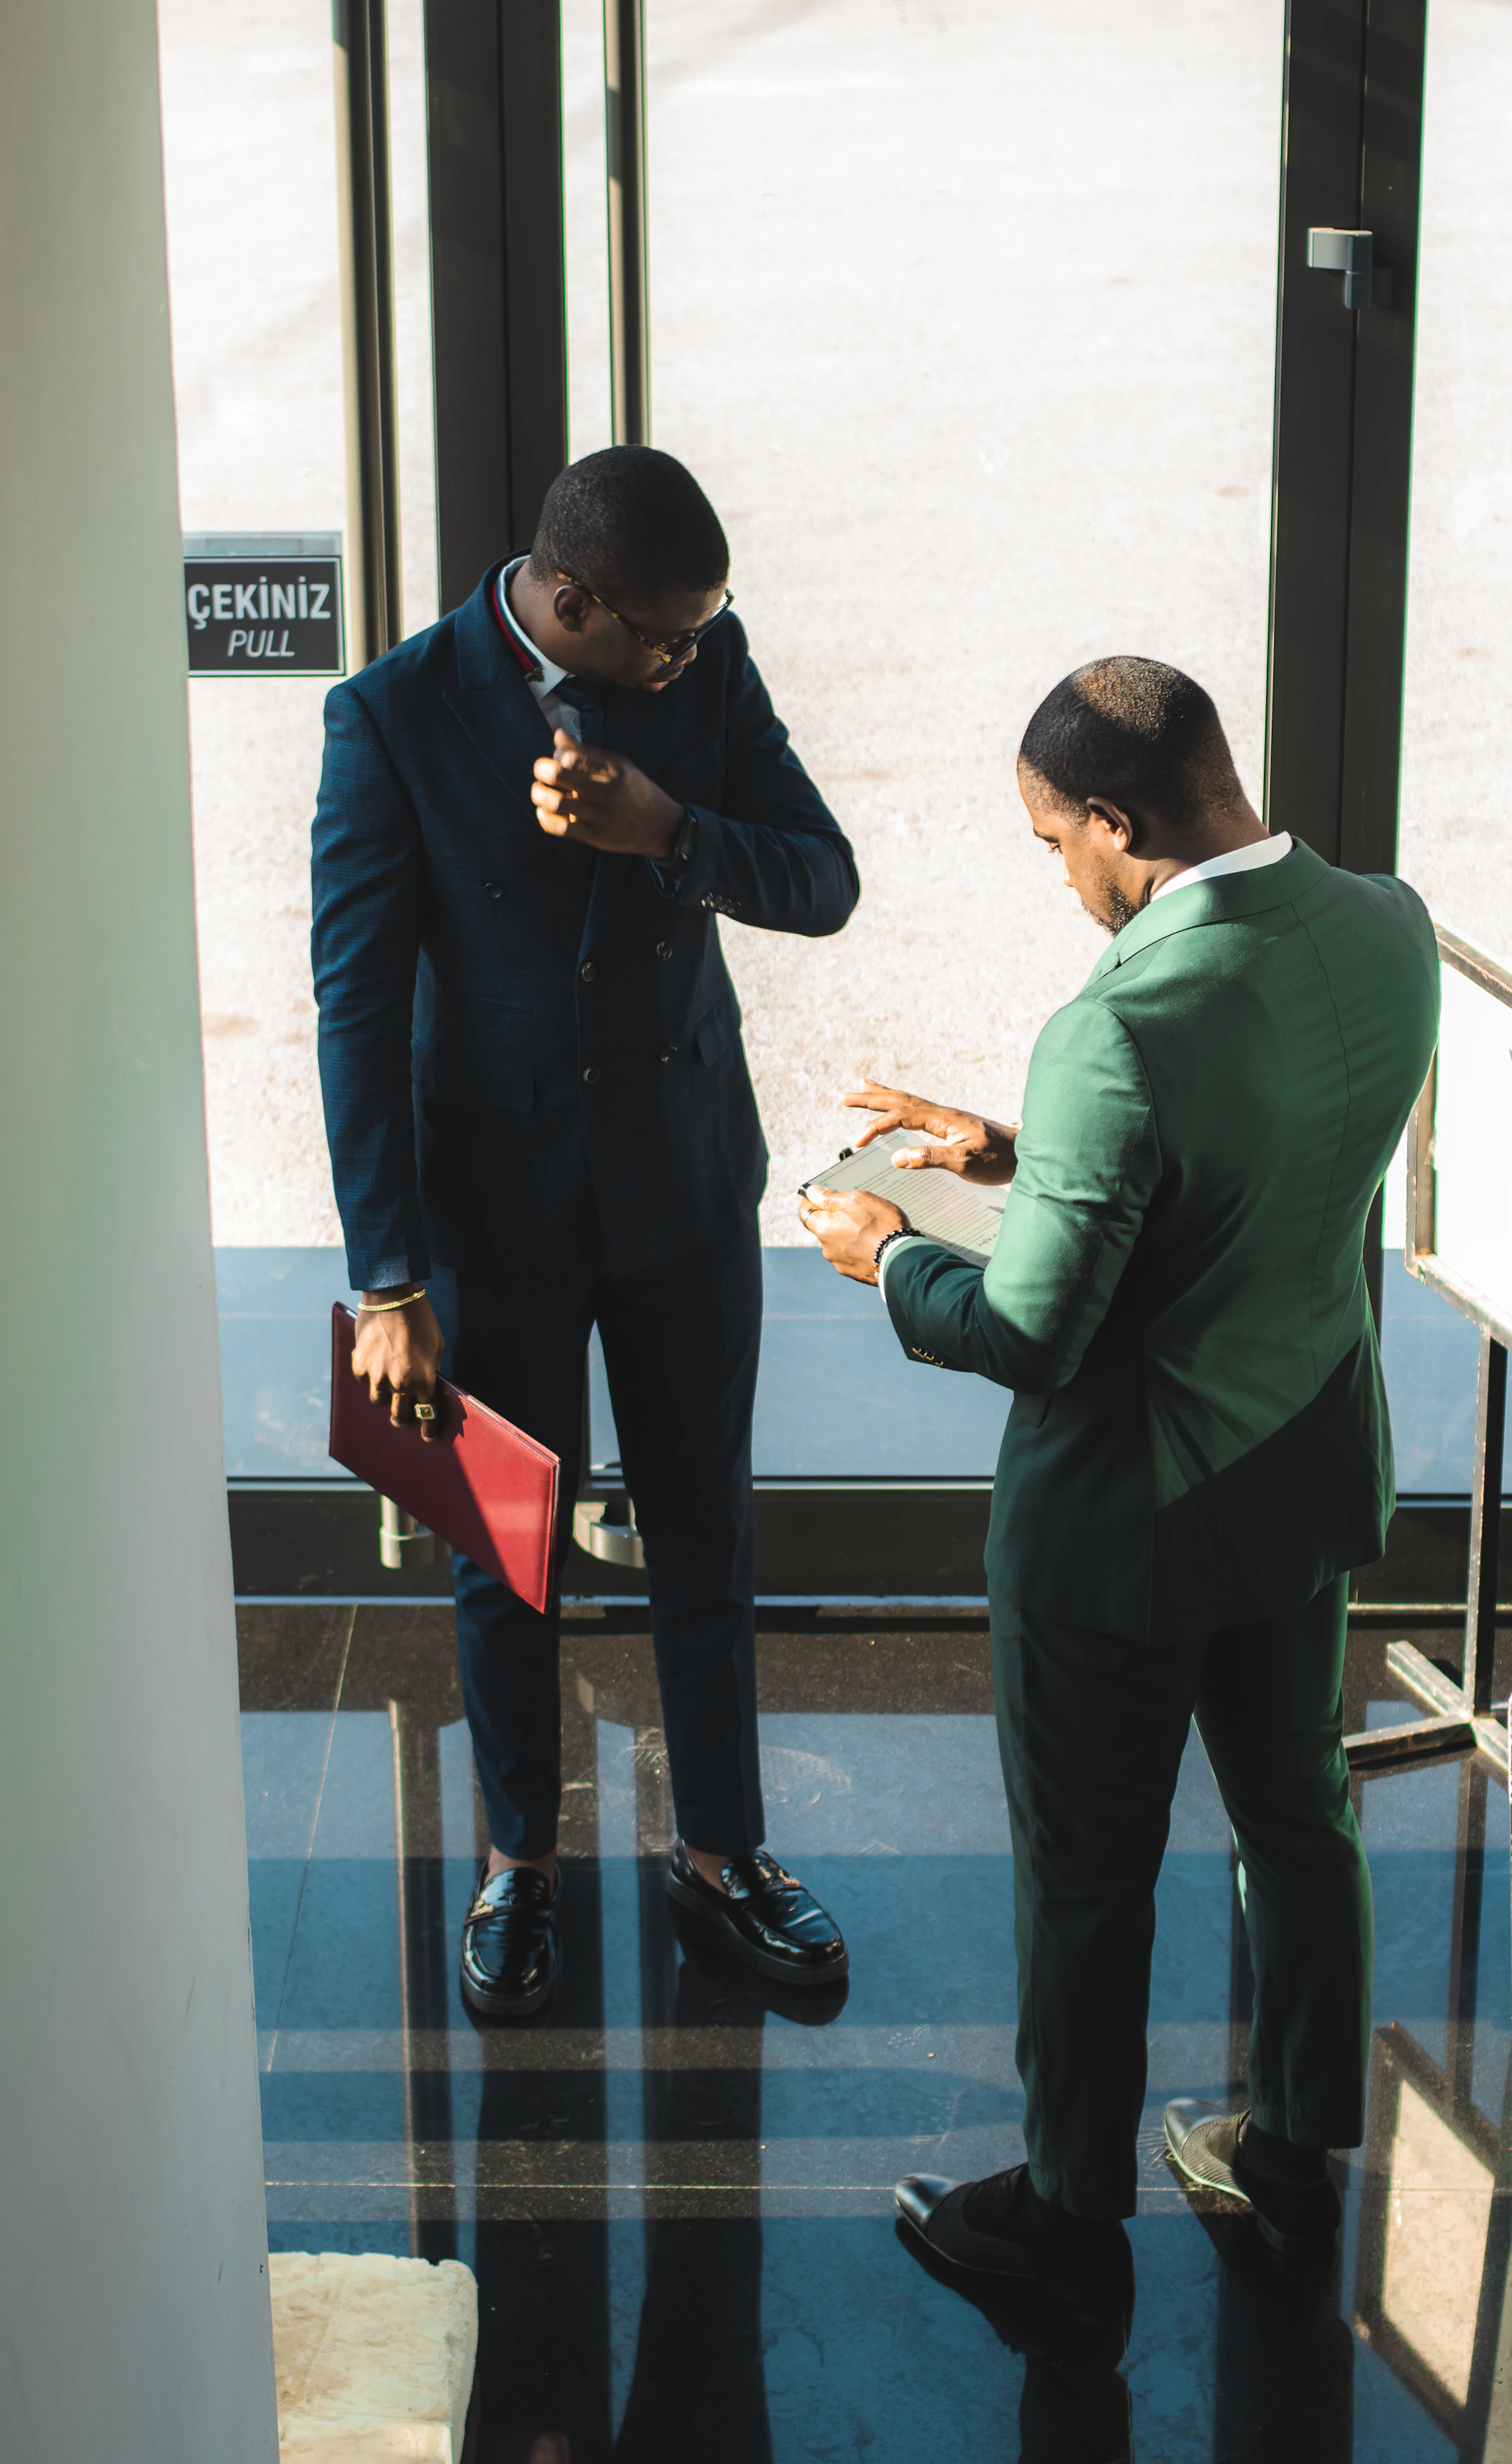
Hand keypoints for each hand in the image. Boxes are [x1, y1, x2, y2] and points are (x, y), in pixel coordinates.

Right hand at [351, 1292, 445, 1441]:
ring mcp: (377, 1376)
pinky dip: (370, 1378)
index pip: (427, 1415)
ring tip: (388, 1384)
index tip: (428, 1436)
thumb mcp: (437, 1347)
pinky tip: (375, 1365)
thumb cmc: (420, 1320)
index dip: (429, 1429)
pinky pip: (364, 1382)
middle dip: (403, 1418)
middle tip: (404, 1416)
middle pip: (399, 1416)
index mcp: (423, 1380)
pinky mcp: (359, 1365)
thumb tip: (428, 1389)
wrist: (392, 1296)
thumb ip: (432, 1371)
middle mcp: (399, 1384)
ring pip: (378, 1401)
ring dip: (385, 1397)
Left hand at [532, 730, 683, 857]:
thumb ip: (586, 752)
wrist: (660, 826)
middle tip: (541, 772)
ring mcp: (599, 814)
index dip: (557, 755)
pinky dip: (545, 819)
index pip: (571, 756)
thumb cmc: (636, 791)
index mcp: (611, 769)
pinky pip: (562, 829)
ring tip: (539, 792)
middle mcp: (605, 790)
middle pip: (559, 774)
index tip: (558, 759)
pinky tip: (543, 812)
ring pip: (556, 802)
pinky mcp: (595, 835)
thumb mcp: (619, 765)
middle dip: (542, 770)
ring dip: (539, 794)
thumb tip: (558, 735)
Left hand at [798, 1184, 905, 1284]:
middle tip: (857, 1209)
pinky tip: (875, 1241)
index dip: (812, 1200)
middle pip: (825, 1226)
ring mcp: (840, 1263)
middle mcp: (827, 1248)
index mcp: (823, 1228)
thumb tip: (811, 1192)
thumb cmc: (881, 1226)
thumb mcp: (857, 1201)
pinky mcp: (854, 1272)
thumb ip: (831, 1197)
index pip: (805, 1212)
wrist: (902, 1260)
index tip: (822, 1194)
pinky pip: (852, 1254)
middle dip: (836, 1216)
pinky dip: (859, 1246)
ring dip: (849, 1232)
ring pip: (839, 1241)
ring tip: (872, 1227)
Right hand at [842, 1079, 1019, 1184]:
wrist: (1027, 1153)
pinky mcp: (949, 1123)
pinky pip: (916, 1108)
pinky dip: (899, 1102)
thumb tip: (897, 1157)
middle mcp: (942, 1112)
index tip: (857, 1140)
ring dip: (881, 1096)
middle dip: (870, 1098)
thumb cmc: (999, 1160)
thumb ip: (931, 1158)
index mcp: (943, 1119)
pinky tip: (896, 1106)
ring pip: (906, 1100)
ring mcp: (945, 1116)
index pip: (901, 1117)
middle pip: (899, 1099)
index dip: (877, 1126)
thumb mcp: (965, 1163)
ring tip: (860, 1086)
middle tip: (843, 1097)